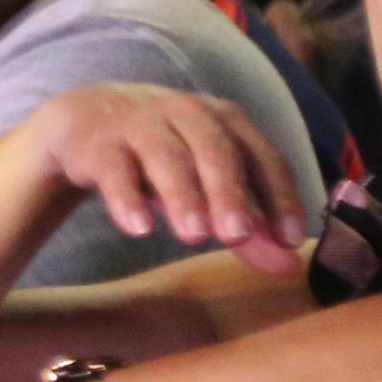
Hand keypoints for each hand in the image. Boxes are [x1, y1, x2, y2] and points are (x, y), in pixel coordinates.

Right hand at [20, 83, 305, 272]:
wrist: (90, 120)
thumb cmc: (166, 155)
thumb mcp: (210, 186)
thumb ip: (250, 227)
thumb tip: (289, 266)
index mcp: (227, 122)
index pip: (263, 158)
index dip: (280, 197)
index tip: (291, 240)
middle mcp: (189, 115)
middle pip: (216, 150)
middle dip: (229, 192)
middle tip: (237, 235)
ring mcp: (142, 126)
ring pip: (166, 157)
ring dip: (182, 195)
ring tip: (193, 236)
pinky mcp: (101, 145)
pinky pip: (115, 171)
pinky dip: (126, 198)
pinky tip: (139, 228)